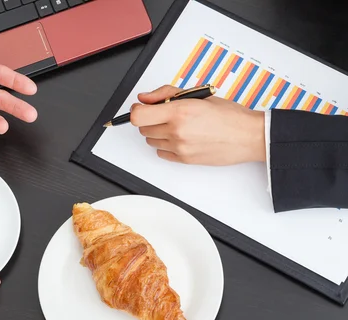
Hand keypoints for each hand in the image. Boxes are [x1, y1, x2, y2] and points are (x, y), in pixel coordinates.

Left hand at [130, 85, 265, 165]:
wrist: (248, 136)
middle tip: (166, 114)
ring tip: (177, 126)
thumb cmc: (228, 115)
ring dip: (158, 133)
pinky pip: (161, 153)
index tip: (142, 107)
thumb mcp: (197, 95)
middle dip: (150, 120)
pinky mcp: (184, 160)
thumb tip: (144, 98)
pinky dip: (166, 145)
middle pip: (143, 128)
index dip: (136, 110)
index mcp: (179, 111)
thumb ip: (166, 94)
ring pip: (151, 141)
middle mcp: (176, 131)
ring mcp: (179, 147)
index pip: (138, 116)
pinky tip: (182, 138)